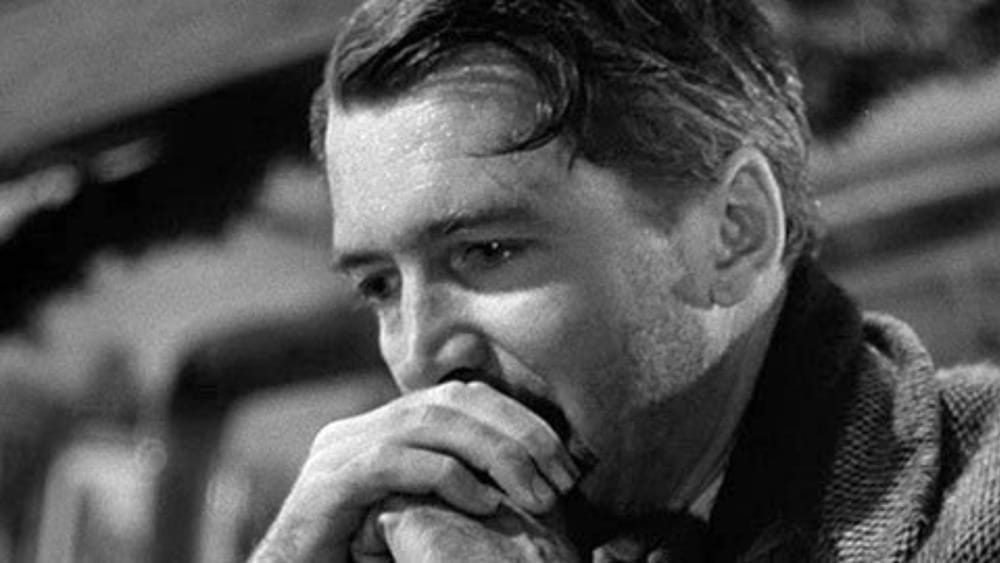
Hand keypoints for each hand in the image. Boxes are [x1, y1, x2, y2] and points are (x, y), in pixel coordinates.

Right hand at [249, 381, 579, 562]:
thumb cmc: (364, 558)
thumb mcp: (420, 514)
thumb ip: (458, 486)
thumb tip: (527, 481)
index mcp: (385, 427)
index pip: (463, 396)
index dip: (518, 417)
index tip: (563, 457)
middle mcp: (361, 427)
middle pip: (451, 401)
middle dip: (516, 432)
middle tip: (561, 474)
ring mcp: (340, 451)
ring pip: (428, 423)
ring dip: (493, 453)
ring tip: (534, 492)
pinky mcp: (329, 484)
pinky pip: (394, 463)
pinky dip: (447, 477)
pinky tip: (484, 503)